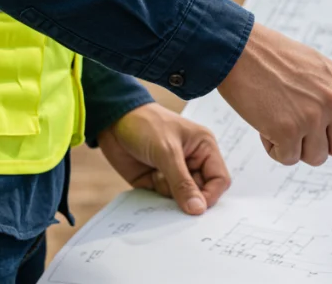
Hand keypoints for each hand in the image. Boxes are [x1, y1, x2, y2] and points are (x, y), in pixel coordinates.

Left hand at [98, 103, 230, 214]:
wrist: (112, 121)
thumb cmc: (145, 125)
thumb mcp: (167, 152)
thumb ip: (182, 183)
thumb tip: (198, 210)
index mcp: (204, 148)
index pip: (219, 180)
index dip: (210, 196)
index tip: (195, 208)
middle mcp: (193, 162)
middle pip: (201, 193)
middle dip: (186, 196)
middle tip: (170, 188)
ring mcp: (174, 173)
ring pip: (181, 200)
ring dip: (167, 192)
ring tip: (155, 172)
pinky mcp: (156, 182)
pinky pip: (162, 200)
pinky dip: (155, 196)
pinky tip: (148, 177)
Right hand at [217, 23, 331, 167]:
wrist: (238, 49)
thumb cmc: (272, 59)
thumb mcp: (315, 69)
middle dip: (320, 145)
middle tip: (295, 123)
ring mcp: (313, 116)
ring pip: (314, 157)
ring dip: (293, 146)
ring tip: (276, 115)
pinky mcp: (289, 130)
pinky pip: (287, 158)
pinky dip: (273, 148)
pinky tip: (264, 123)